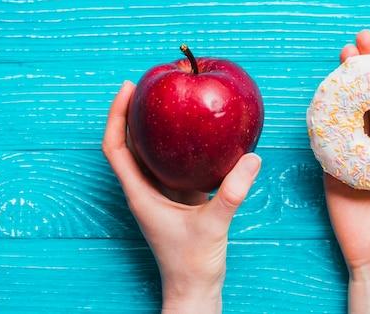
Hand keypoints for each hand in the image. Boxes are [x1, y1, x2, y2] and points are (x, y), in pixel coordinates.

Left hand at [102, 81, 261, 313]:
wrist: (194, 286)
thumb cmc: (193, 263)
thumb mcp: (213, 224)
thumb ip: (232, 192)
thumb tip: (252, 158)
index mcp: (140, 194)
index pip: (116, 148)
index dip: (117, 116)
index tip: (127, 88)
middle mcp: (145, 189)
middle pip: (127, 143)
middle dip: (130, 112)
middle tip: (146, 83)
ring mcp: (160, 192)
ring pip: (148, 151)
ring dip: (151, 125)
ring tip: (165, 98)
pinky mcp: (177, 195)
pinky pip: (171, 161)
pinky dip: (176, 142)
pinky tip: (195, 130)